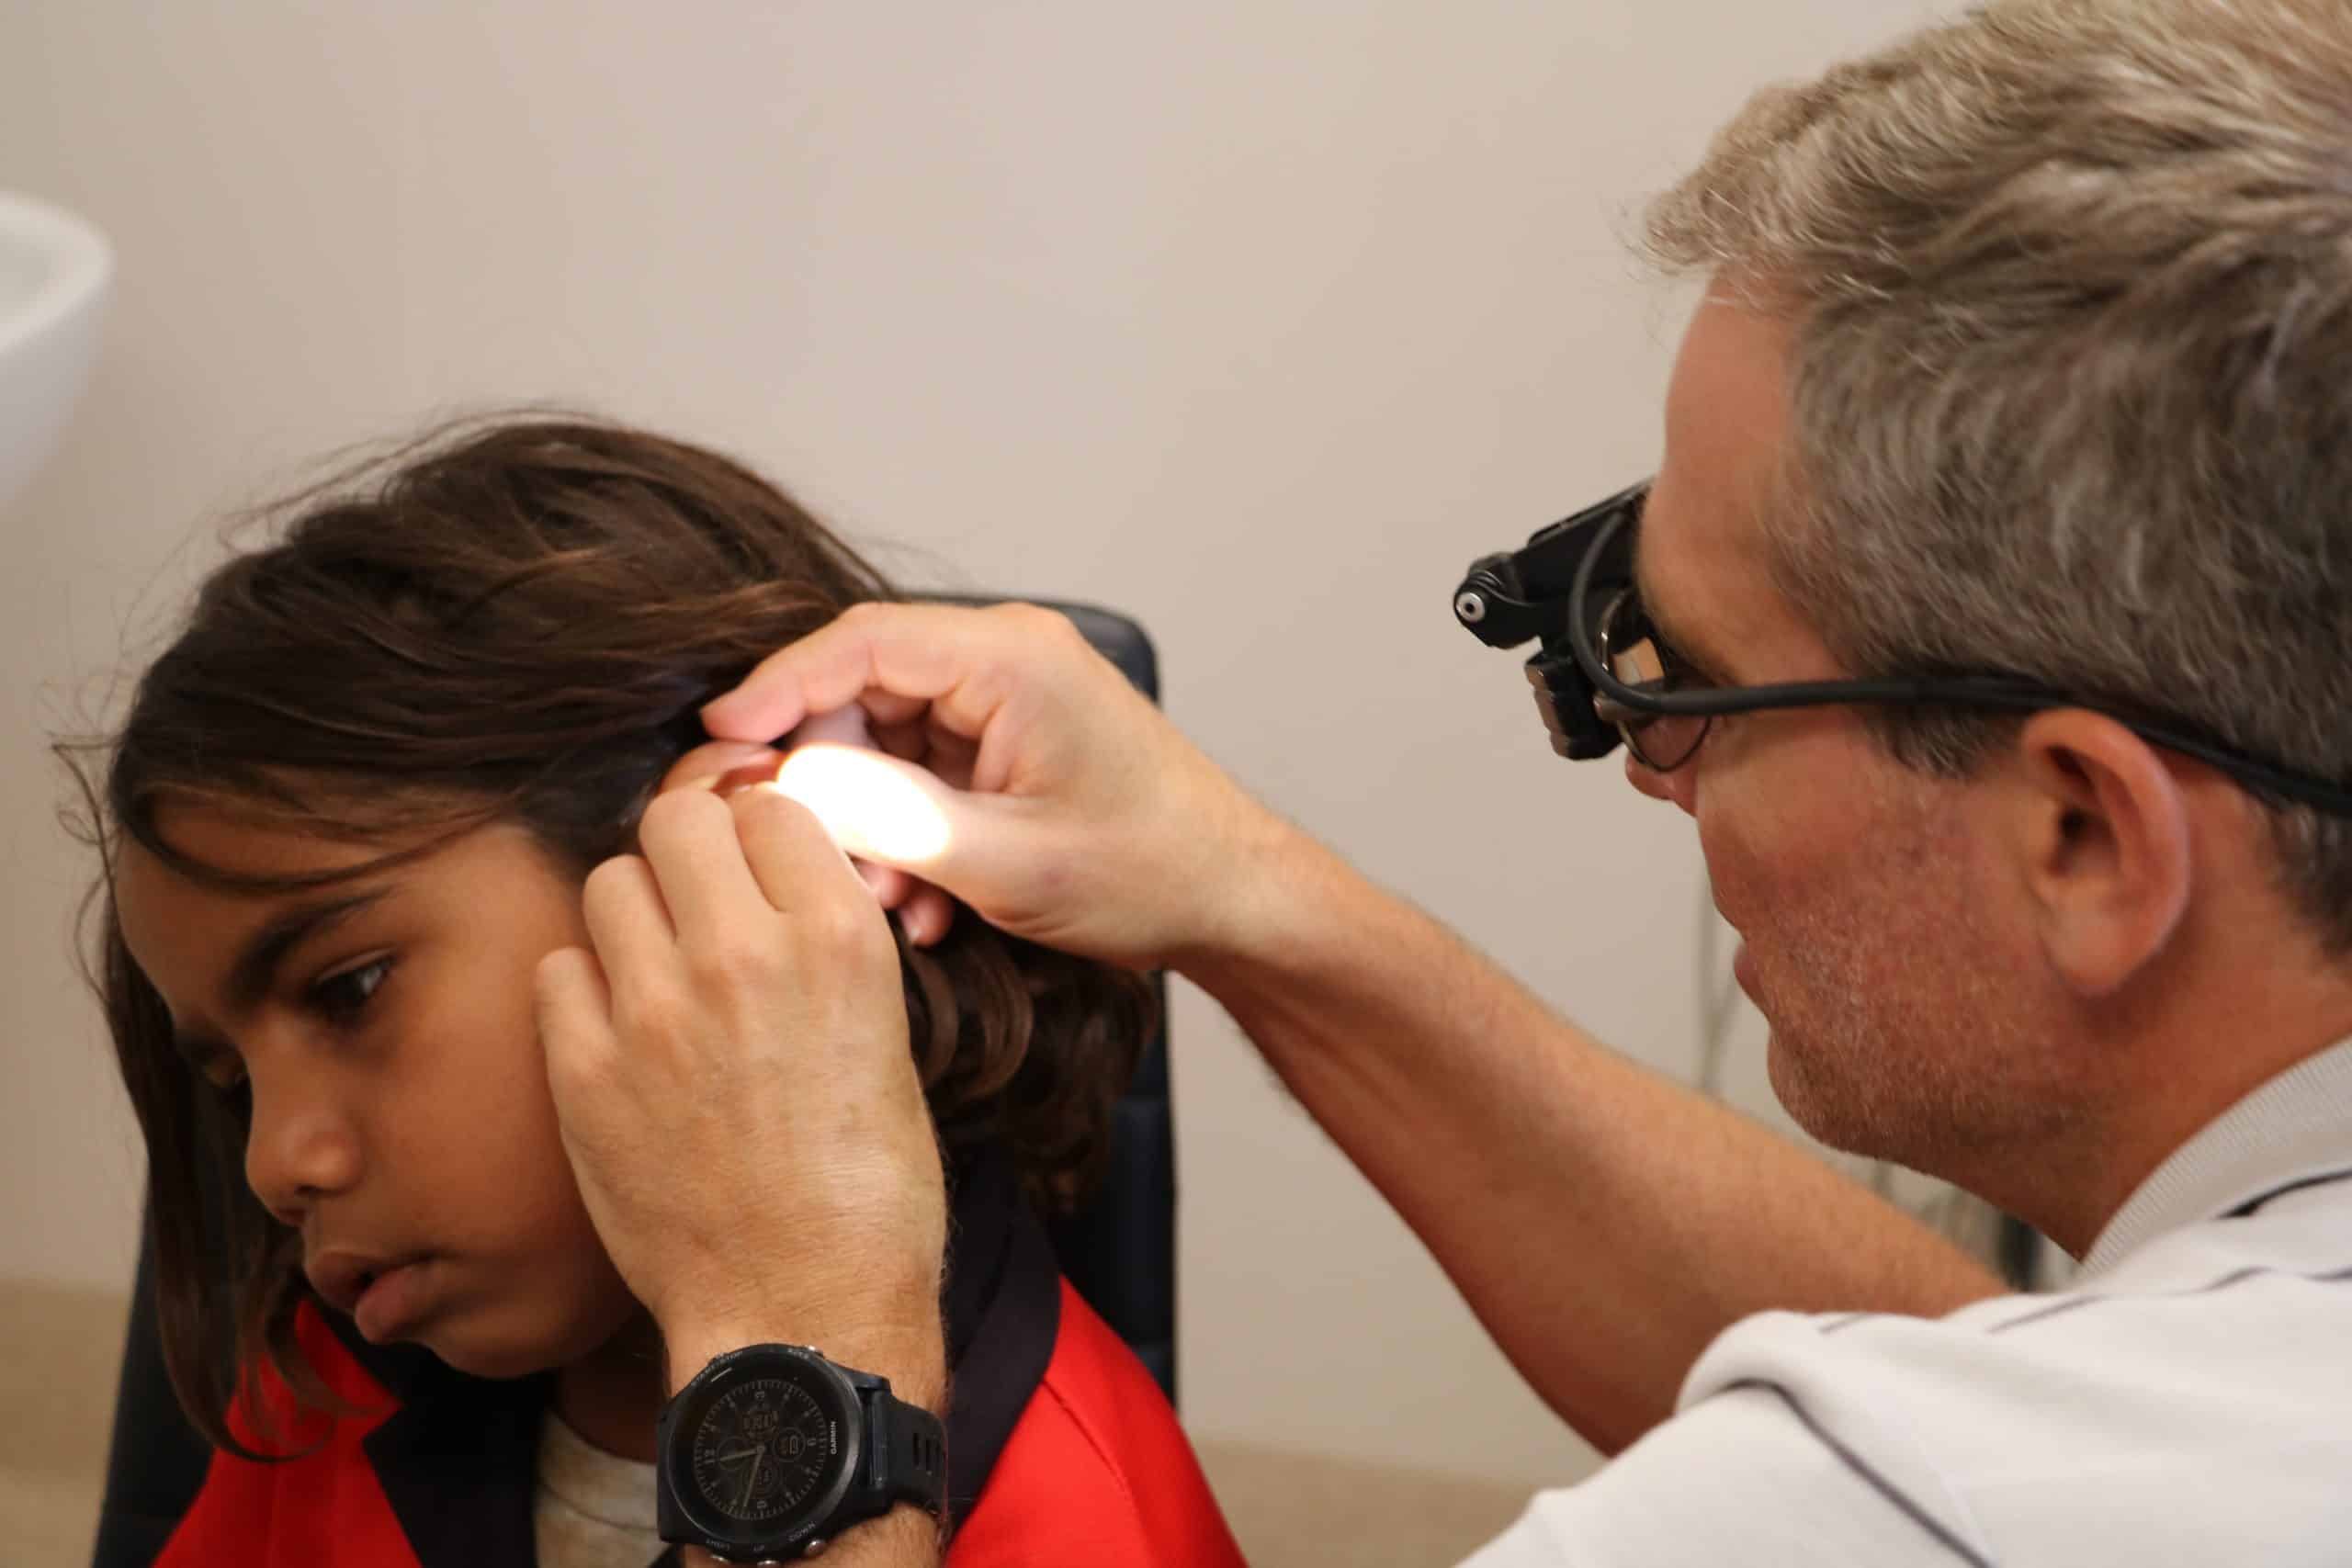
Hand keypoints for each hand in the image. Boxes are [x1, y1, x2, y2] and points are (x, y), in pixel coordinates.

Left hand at [534, 785, 947, 1360]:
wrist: (805, 1306)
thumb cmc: (868, 1190)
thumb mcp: (885, 1037)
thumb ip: (822, 949)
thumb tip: (772, 892)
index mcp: (838, 938)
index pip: (771, 806)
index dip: (760, 837)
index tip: (758, 871)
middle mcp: (745, 953)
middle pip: (677, 818)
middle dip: (688, 851)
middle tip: (698, 902)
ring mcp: (655, 1009)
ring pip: (609, 882)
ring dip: (634, 916)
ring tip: (659, 973)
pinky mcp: (584, 1069)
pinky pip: (558, 970)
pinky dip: (585, 991)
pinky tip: (620, 1034)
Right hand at [697, 601, 1288, 971]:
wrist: (1233, 900)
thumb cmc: (1150, 872)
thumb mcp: (1006, 859)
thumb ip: (891, 819)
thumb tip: (787, 787)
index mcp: (1012, 658)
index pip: (858, 643)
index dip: (775, 688)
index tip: (717, 740)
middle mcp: (1006, 658)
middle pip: (859, 692)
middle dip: (829, 782)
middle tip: (813, 860)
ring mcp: (1007, 699)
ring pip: (884, 742)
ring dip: (871, 825)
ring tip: (892, 903)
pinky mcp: (1008, 742)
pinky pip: (922, 773)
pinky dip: (909, 835)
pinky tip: (926, 904)